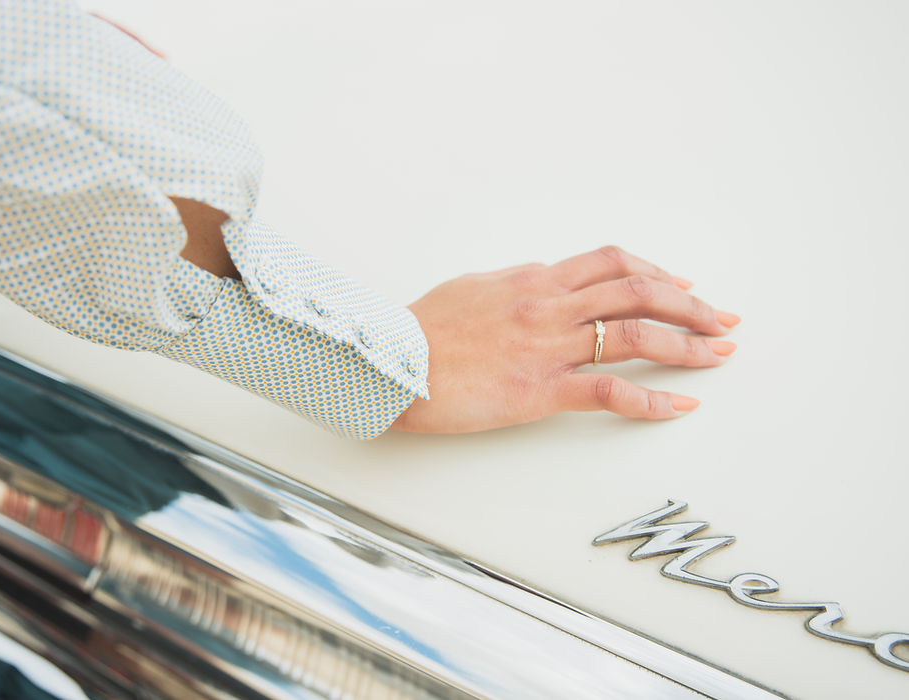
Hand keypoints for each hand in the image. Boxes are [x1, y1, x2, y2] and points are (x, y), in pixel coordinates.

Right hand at [390, 246, 739, 433]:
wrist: (388, 360)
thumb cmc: (422, 327)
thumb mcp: (473, 286)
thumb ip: (516, 281)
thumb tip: (544, 277)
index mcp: (534, 278)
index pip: (612, 263)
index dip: (657, 271)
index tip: (684, 285)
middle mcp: (549, 305)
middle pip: (639, 291)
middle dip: (692, 304)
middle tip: (724, 318)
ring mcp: (548, 346)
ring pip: (636, 333)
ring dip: (688, 342)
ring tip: (721, 353)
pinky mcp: (540, 390)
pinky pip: (610, 390)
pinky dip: (653, 400)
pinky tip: (681, 407)